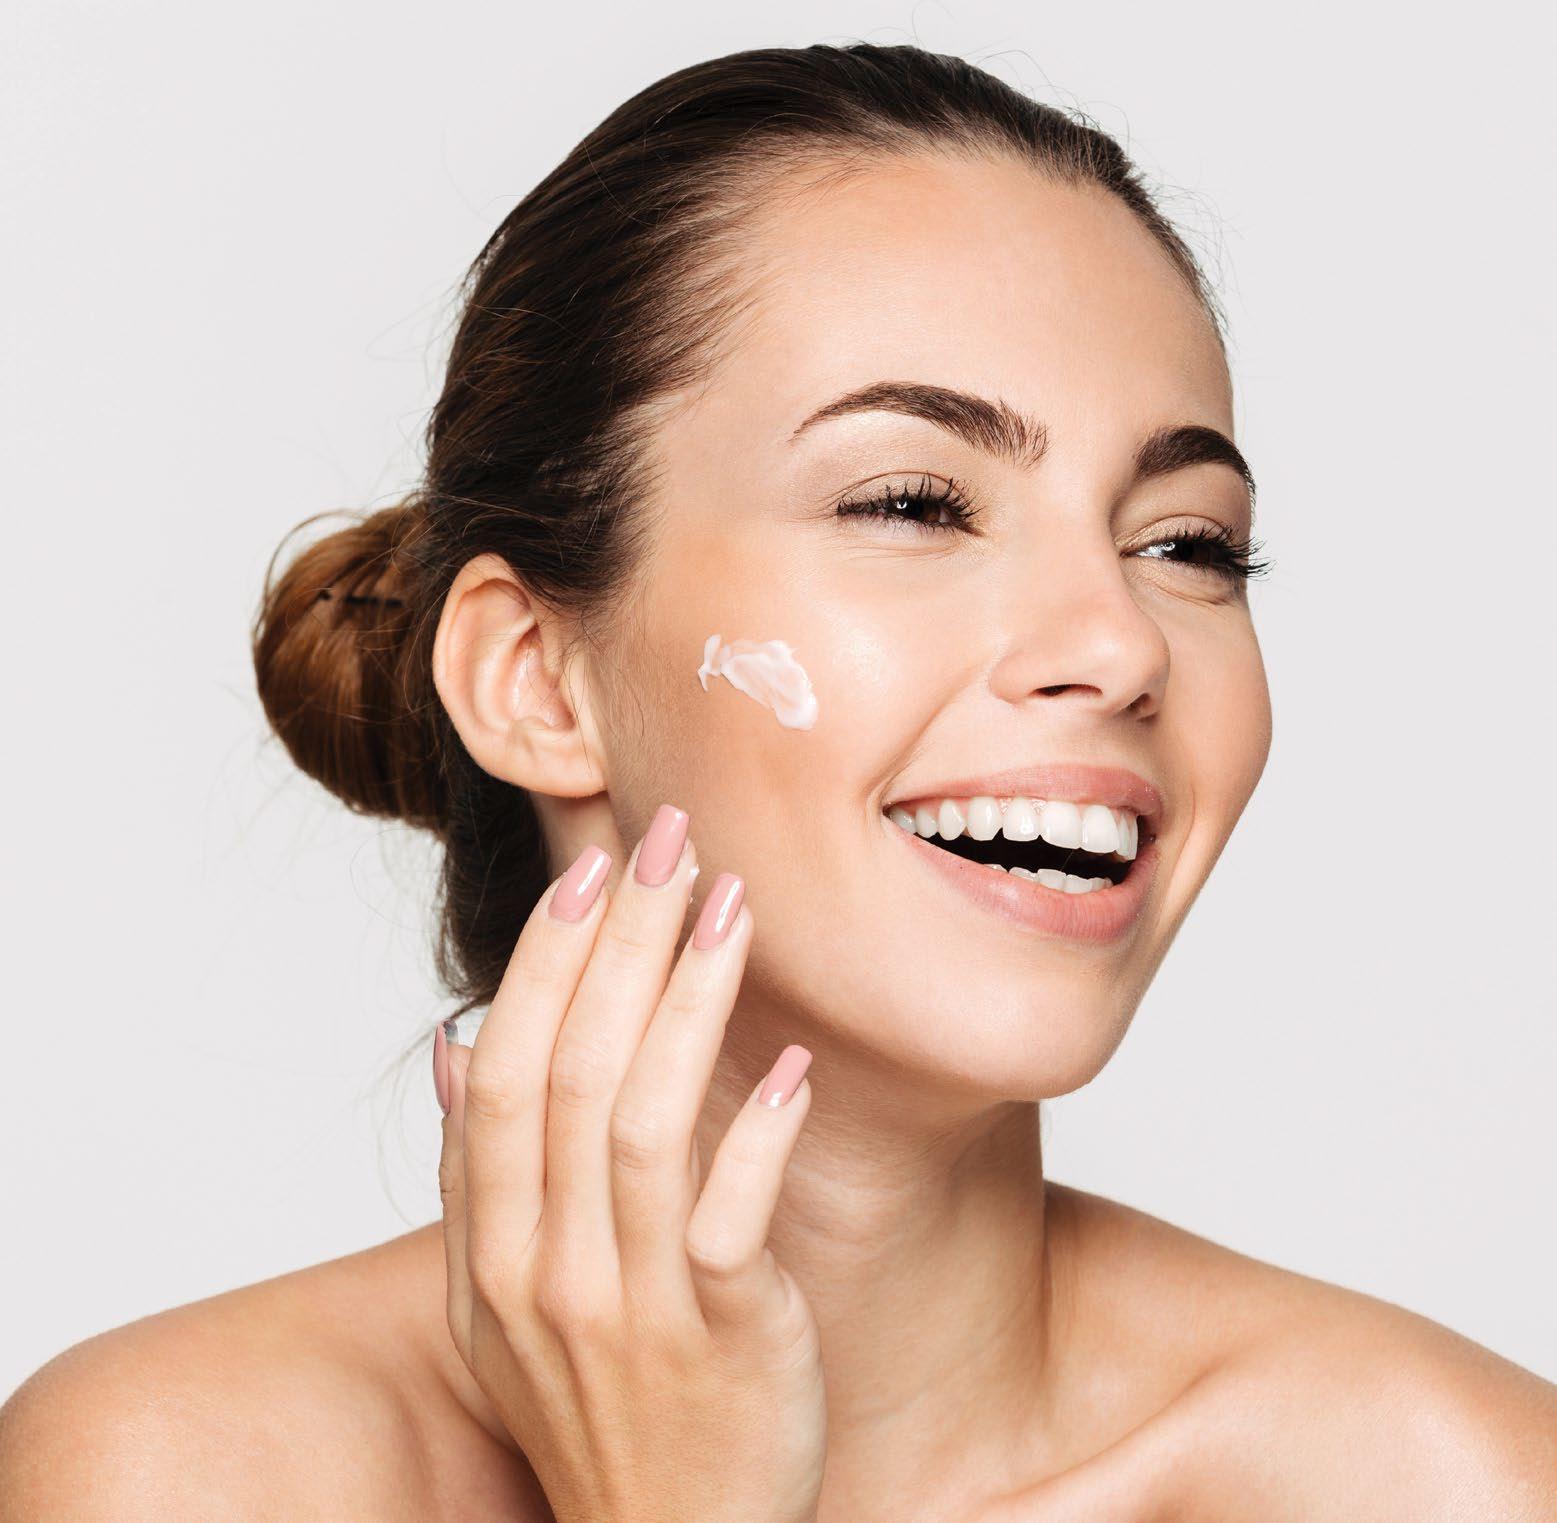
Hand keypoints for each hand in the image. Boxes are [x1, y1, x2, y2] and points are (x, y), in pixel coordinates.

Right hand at [434, 804, 825, 1522]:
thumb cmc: (595, 1406)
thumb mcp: (498, 1303)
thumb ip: (475, 1174)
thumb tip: (456, 1040)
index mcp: (494, 1248)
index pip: (505, 1074)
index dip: (545, 965)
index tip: (592, 871)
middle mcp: (549, 1271)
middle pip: (574, 1073)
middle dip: (623, 944)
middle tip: (673, 842)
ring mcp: (634, 1307)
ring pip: (646, 1123)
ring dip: (690, 1003)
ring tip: (734, 908)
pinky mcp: (725, 1340)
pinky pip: (733, 1217)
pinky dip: (757, 1131)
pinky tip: (788, 1062)